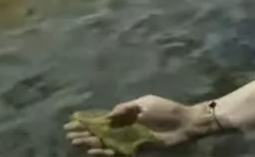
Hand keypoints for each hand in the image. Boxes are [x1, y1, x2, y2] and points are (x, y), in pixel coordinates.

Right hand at [65, 95, 212, 154]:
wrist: (184, 123)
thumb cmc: (166, 110)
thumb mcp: (144, 102)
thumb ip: (126, 108)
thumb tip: (108, 113)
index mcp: (126, 116)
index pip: (102, 120)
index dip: (87, 122)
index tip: (72, 121)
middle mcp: (125, 130)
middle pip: (100, 134)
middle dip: (85, 134)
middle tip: (70, 136)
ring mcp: (130, 141)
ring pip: (106, 145)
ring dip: (92, 144)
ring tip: (79, 144)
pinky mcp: (137, 151)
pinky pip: (118, 153)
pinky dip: (106, 153)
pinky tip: (96, 150)